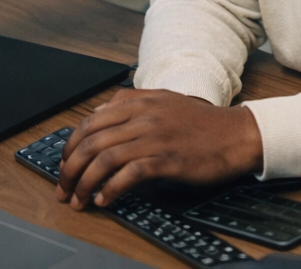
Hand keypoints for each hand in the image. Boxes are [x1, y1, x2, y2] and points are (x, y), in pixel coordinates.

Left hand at [55, 88, 263, 209]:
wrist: (236, 135)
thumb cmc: (201, 123)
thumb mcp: (164, 101)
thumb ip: (131, 103)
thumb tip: (98, 114)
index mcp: (140, 102)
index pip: (89, 121)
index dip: (70, 146)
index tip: (64, 164)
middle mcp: (143, 117)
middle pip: (91, 141)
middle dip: (69, 169)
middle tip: (64, 188)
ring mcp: (155, 137)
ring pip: (105, 159)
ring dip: (85, 183)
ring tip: (79, 200)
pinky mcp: (167, 160)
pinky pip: (128, 175)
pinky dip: (111, 190)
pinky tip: (105, 200)